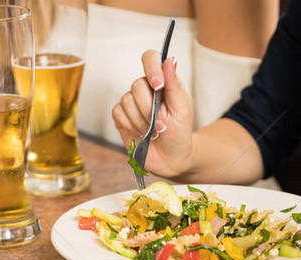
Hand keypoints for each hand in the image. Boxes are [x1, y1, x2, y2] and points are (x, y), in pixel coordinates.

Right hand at [112, 50, 195, 178]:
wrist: (171, 159)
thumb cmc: (180, 133)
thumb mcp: (182, 109)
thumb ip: (174, 84)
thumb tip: (169, 60)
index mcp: (162, 81)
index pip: (150, 59)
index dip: (151, 69)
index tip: (158, 86)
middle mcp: (145, 89)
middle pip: (136, 85)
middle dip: (149, 108)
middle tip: (161, 123)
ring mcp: (132, 103)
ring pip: (126, 100)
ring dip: (141, 120)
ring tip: (152, 131)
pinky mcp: (121, 117)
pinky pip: (118, 113)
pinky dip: (130, 125)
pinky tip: (140, 133)